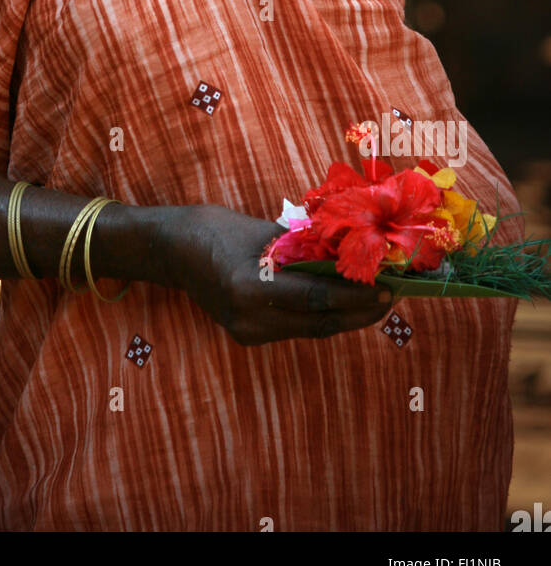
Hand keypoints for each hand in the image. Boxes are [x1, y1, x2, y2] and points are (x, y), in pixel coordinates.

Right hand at [157, 203, 392, 345]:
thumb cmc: (216, 230)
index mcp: (250, 290)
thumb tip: (351, 251)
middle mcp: (251, 320)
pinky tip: (344, 302)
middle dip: (360, 312)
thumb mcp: (262, 232)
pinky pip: (297, 327)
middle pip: (320, 323)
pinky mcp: (249, 335)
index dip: (356, 296)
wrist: (172, 250)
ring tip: (376, 299)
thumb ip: (305, 247)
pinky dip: (322, 315)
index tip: (387, 288)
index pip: (317, 299)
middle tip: (393, 296)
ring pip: (312, 329)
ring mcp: (249, 333)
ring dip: (346, 316)